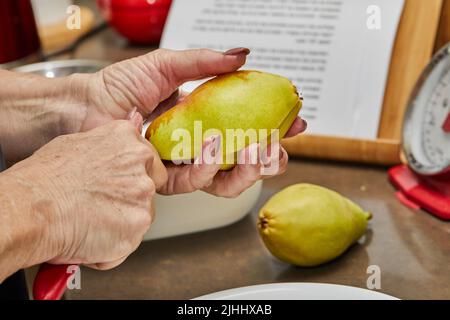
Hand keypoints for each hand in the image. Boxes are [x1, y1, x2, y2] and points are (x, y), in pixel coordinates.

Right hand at [5, 115, 166, 269]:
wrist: (32, 210)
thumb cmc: (45, 179)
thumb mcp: (78, 144)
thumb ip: (109, 147)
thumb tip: (117, 149)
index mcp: (128, 141)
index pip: (149, 161)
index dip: (133, 176)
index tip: (119, 185)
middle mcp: (142, 166)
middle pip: (150, 188)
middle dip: (131, 200)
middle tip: (103, 206)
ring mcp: (143, 197)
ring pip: (141, 216)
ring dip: (121, 224)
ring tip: (90, 221)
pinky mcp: (138, 227)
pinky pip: (130, 241)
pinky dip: (112, 246)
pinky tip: (89, 236)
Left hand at [76, 48, 306, 196]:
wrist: (85, 105)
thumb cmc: (121, 85)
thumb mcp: (169, 64)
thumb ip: (206, 62)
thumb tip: (244, 54)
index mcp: (204, 119)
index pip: (248, 127)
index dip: (275, 126)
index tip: (296, 119)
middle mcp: (197, 144)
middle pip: (243, 161)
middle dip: (269, 158)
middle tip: (280, 146)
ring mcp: (182, 163)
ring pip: (225, 179)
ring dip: (248, 170)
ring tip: (259, 150)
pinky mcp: (164, 177)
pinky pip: (194, 180)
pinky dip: (208, 166)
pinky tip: (215, 147)